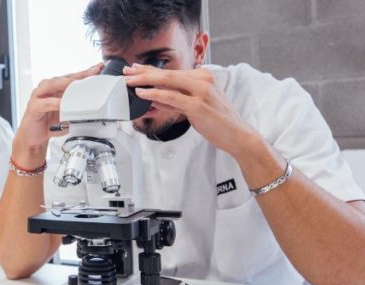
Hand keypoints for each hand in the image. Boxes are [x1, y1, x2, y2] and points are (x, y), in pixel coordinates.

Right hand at [11, 63, 103, 167]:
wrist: (33, 138)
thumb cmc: (49, 124)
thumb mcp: (68, 116)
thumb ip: (78, 110)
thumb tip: (95, 111)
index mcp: (56, 88)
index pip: (73, 77)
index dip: (86, 72)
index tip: (99, 68)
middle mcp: (47, 88)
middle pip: (65, 78)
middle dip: (80, 75)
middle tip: (93, 73)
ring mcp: (39, 96)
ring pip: (54, 85)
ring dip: (67, 84)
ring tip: (79, 83)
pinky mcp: (34, 107)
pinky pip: (46, 103)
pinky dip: (56, 103)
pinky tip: (63, 104)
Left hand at [124, 64, 258, 156]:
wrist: (238, 135)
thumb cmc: (218, 122)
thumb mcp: (195, 108)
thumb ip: (175, 102)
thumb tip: (154, 101)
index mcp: (203, 77)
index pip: (172, 71)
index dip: (151, 70)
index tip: (135, 69)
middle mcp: (203, 80)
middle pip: (167, 73)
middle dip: (143, 72)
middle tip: (126, 71)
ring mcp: (202, 91)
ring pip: (167, 81)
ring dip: (145, 81)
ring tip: (129, 81)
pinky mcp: (199, 105)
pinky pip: (172, 97)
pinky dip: (155, 94)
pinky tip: (143, 94)